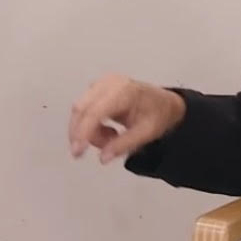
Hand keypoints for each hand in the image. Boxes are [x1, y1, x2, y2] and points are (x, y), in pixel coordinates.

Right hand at [67, 74, 185, 163]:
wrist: (163, 103)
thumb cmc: (157, 115)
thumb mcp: (146, 133)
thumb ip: (123, 145)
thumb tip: (103, 158)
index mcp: (124, 92)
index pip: (94, 112)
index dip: (82, 132)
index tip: (77, 152)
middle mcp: (109, 83)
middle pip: (81, 109)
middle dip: (81, 133)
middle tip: (91, 151)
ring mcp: (101, 84)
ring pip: (80, 110)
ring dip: (89, 131)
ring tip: (112, 137)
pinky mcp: (96, 88)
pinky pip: (84, 109)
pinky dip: (90, 125)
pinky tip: (108, 129)